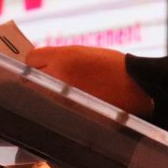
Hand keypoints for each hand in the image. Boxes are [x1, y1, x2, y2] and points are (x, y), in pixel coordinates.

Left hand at [25, 46, 153, 116]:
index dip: (37, 61)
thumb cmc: (113, 67)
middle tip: (53, 80)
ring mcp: (62, 99)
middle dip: (38, 79)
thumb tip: (40, 64)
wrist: (136, 88)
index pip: (31, 59)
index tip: (42, 64)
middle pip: (30, 79)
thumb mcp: (84, 52)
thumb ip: (60, 56)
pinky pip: (53, 111)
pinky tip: (72, 105)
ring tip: (65, 94)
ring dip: (46, 95)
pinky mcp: (69, 115)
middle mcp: (58, 78)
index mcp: (63, 58)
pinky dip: (58, 108)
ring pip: (39, 96)